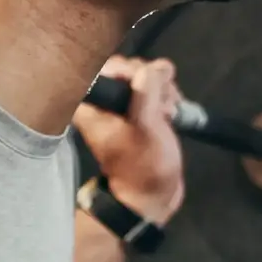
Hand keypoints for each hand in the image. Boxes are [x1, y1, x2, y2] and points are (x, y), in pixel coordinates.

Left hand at [73, 56, 186, 221]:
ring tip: (168, 114)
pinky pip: (153, 87)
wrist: (152, 195)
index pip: (108, 65)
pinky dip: (166, 96)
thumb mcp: (146, 128)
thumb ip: (147, 93)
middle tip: (161, 108)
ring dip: (163, 90)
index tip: (147, 92)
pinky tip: (170, 113)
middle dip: (152, 82)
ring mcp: (120, 105)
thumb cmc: (144, 167)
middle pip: (128, 67)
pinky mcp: (137, 109)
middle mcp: (102, 101)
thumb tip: (154, 66)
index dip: (132, 71)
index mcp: (91, 105)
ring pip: (144, 76)